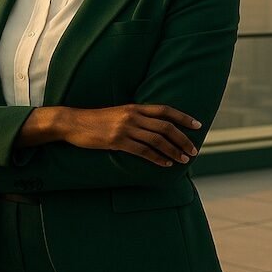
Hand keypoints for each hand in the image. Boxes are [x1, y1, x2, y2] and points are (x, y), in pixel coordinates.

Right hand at [61, 104, 201, 166]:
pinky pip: (143, 151)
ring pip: (157, 140)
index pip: (165, 110)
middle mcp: (132, 116)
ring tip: (183, 160)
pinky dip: (157, 158)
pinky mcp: (117, 141)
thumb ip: (135, 117)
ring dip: (173, 151)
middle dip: (183, 139)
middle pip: (165, 127)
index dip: (183, 118)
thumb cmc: (95, 120)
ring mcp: (125, 129)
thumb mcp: (118, 113)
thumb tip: (153, 128)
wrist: (73, 123)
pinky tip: (165, 164)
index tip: (197, 125)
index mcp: (134, 107)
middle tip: (193, 150)